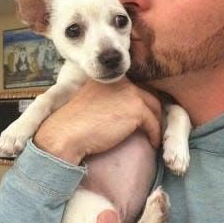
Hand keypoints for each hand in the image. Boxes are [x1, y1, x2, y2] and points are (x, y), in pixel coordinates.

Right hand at [34, 77, 161, 163]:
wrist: (67, 133)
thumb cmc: (73, 125)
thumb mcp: (91, 103)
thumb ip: (107, 100)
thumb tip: (123, 112)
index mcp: (108, 79)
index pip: (133, 87)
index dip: (140, 101)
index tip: (142, 115)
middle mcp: (121, 81)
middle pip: (147, 95)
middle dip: (151, 110)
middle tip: (153, 125)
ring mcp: (130, 93)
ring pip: (154, 107)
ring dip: (156, 122)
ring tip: (154, 134)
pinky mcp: (137, 109)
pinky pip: (153, 123)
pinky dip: (155, 134)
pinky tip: (152, 143)